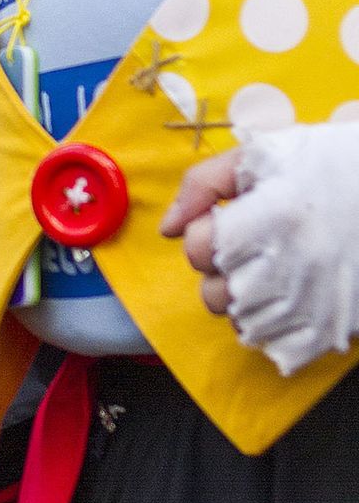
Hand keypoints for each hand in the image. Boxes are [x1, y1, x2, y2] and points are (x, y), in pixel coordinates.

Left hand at [163, 124, 358, 376]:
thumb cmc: (333, 165)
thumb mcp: (266, 154)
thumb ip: (204, 184)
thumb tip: (167, 228)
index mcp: (275, 218)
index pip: (200, 248)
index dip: (207, 231)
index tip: (234, 218)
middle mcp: (294, 268)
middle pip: (215, 295)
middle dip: (222, 270)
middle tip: (256, 245)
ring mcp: (317, 305)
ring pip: (242, 323)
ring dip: (246, 298)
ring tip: (277, 267)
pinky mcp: (334, 329)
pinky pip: (277, 347)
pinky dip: (274, 327)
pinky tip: (291, 296)